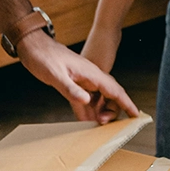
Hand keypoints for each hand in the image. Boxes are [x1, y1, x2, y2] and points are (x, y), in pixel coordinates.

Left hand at [16, 30, 138, 122]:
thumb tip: (87, 101)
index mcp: (90, 73)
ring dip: (100, 111)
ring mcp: (82, 79)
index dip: (126, 103)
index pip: (114, 89)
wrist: (33, 46)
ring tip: (96, 124)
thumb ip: (71, 88)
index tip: (136, 115)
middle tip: (103, 124)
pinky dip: (88, 110)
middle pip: (110, 95)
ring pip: (99, 98)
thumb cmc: (43, 56)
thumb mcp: (55, 75)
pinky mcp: (74, 82)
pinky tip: (85, 120)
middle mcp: (90, 76)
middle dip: (112, 111)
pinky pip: (86, 99)